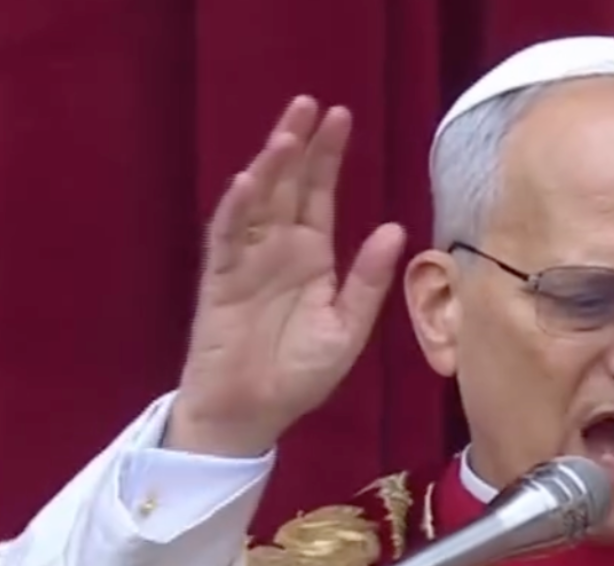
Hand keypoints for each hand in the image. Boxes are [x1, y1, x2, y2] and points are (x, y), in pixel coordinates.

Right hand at [169, 96, 407, 457]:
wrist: (250, 415)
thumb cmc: (297, 376)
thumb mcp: (346, 330)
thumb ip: (368, 282)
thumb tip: (394, 228)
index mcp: (311, 257)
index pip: (319, 194)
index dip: (328, 157)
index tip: (340, 117)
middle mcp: (277, 249)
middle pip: (287, 185)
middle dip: (298, 145)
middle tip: (310, 103)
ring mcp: (246, 261)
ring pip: (256, 202)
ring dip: (268, 168)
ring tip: (285, 135)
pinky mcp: (220, 281)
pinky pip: (226, 239)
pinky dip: (234, 211)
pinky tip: (245, 183)